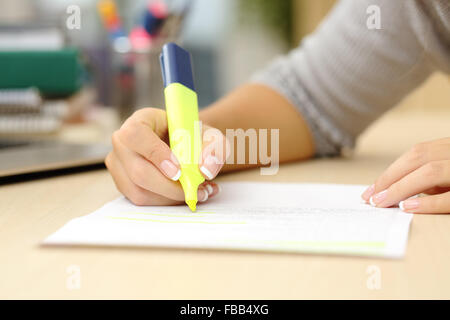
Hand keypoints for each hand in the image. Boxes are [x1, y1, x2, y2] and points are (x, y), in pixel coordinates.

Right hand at [105, 108, 228, 205]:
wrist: (181, 144)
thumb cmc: (191, 136)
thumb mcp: (209, 135)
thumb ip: (214, 147)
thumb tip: (206, 169)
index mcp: (139, 121)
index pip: (136, 136)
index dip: (156, 155)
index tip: (179, 171)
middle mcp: (122, 143)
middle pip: (138, 171)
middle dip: (171, 187)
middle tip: (197, 190)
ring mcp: (119, 165)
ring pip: (139, 191)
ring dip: (171, 198)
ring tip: (198, 193)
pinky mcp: (123, 184)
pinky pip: (141, 200)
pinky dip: (166, 202)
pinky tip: (186, 195)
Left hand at [361, 138, 449, 213]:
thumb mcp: (448, 177)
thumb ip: (429, 178)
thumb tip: (398, 190)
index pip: (417, 154)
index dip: (391, 171)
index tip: (372, 189)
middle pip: (419, 158)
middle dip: (390, 178)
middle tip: (372, 198)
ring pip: (431, 171)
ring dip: (401, 188)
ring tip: (382, 203)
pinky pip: (449, 197)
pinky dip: (428, 202)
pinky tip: (408, 207)